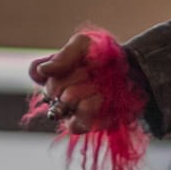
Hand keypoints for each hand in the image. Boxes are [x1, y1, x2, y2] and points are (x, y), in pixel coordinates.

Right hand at [28, 32, 144, 134]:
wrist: (134, 73)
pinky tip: (104, 99)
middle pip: (52, 88)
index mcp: (54, 72)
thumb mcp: (86, 45)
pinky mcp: (83, 125)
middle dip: (77, 76)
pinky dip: (93, 107)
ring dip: (88, 90)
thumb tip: (43, 70)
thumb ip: (64, 55)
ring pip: (66, 103)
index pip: (36, 71)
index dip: (50, 67)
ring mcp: (68, 110)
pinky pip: (77, 122)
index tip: (74, 60)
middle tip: (93, 71)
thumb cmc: (106, 57)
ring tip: (101, 85)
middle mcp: (57, 92)